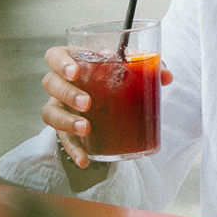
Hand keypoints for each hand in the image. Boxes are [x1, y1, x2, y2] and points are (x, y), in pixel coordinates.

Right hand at [40, 45, 172, 166]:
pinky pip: (63, 140)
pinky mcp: (64, 129)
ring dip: (67, 121)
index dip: (60, 62)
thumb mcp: (128, 72)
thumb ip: (145, 69)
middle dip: (67, 93)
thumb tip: (166, 75)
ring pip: (50, 112)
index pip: (55, 56)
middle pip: (50, 83)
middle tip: (87, 103)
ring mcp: (60, 107)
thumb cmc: (114, 80)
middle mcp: (61, 84)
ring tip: (86, 129)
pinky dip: (74, 151)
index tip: (75, 71)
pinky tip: (85, 160)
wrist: (107, 104)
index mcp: (74, 63)